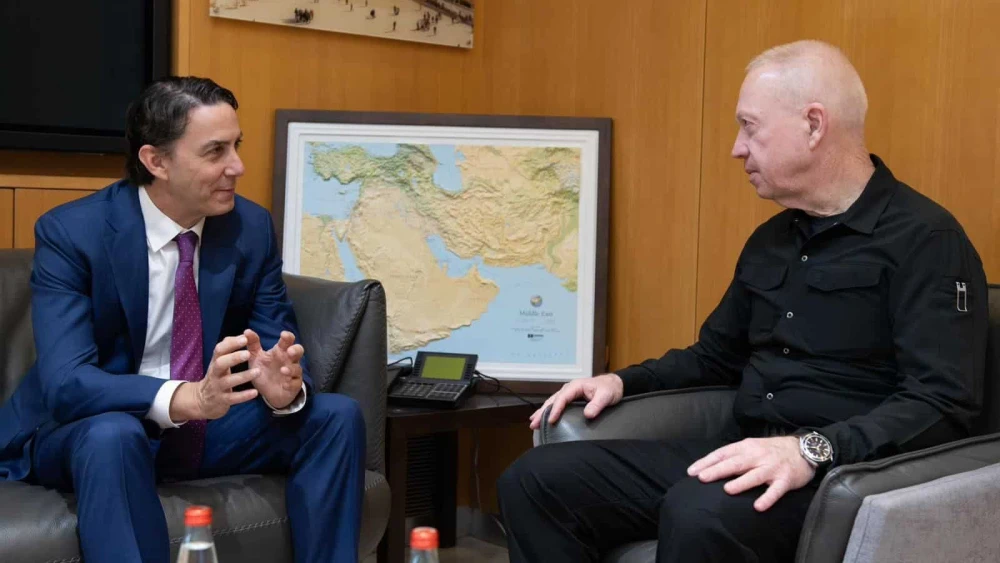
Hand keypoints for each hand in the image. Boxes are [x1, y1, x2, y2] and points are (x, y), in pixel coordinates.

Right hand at [169, 334, 259, 421]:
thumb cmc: (217, 377)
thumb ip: (230, 349)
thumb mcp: (220, 362)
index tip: (245, 338)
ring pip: (228, 381)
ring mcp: (217, 387)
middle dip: (234, 358)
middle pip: (221, 363)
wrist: (202, 401)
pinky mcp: (222, 400)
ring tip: (258, 371)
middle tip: (248, 353)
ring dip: (243, 376)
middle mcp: (215, 373)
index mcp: (216, 362)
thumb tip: (244, 333)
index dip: (231, 343)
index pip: (220, 349)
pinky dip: (243, 396)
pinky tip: (255, 392)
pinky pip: (233, 398)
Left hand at [245, 329, 303, 409]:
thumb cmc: (263, 371)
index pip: (287, 341)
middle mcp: (289, 360)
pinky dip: (290, 384)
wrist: (267, 392)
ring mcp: (293, 373)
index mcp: (280, 352)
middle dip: (296, 350)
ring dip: (291, 369)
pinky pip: (295, 384)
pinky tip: (285, 385)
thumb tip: (246, 331)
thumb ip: (253, 344)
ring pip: (297, 368)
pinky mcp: (293, 385)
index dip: (288, 337)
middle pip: (299, 351)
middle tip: (289, 351)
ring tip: (283, 370)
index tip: (283, 334)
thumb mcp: (256, 358)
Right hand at [528, 373, 623, 429]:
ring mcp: (570, 394)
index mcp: (576, 386)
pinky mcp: (571, 399)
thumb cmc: (610, 389)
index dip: (555, 409)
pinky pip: (558, 405)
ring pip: (553, 402)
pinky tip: (544, 419)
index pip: (562, 398)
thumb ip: (597, 404)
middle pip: (553, 400)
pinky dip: (549, 412)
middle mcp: (570, 389)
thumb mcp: (606, 396)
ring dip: (543, 412)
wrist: (614, 385)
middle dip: (542, 412)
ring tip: (533, 423)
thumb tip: (587, 415)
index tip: (551, 421)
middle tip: (533, 424)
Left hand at [686, 436, 815, 511]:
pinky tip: (758, 506)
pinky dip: (767, 498)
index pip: (723, 453)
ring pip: (754, 475)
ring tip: (727, 490)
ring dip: (741, 483)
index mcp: (746, 447)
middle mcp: (757, 456)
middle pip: (735, 463)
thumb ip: (734, 456)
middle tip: (702, 478)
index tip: (692, 471)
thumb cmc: (772, 450)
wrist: (804, 449)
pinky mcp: (785, 480)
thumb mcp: (751, 447)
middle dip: (717, 470)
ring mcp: (771, 468)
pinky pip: (775, 490)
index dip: (707, 462)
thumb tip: (710, 467)